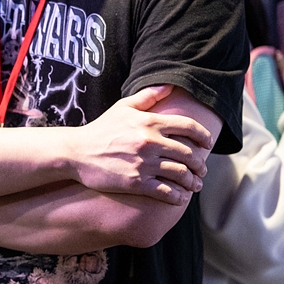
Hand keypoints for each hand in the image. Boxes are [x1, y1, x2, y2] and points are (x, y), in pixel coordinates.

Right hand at [68, 85, 211, 203]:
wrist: (75, 152)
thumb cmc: (100, 129)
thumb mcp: (122, 108)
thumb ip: (148, 96)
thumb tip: (169, 86)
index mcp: (149, 122)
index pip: (189, 127)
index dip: (204, 137)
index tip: (208, 145)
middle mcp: (149, 142)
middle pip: (189, 154)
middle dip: (200, 164)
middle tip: (201, 170)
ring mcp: (143, 163)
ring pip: (181, 174)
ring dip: (192, 182)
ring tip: (194, 185)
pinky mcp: (136, 182)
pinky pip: (166, 191)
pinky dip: (177, 196)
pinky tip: (179, 197)